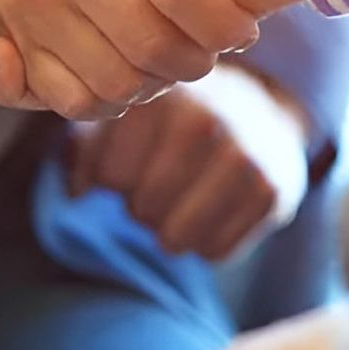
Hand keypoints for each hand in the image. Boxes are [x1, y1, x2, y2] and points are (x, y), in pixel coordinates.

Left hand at [69, 66, 310, 259]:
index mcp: (160, 96)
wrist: (260, 107)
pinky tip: (215, 208)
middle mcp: (205, 122)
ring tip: (184, 198)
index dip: (113, 177)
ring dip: (172, 230)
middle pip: (141, 210)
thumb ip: (85, 144)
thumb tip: (76, 192)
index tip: (132, 160)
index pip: (109, 176)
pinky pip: (214, 253)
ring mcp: (243, 158)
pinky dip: (208, 241)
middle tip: (161, 180)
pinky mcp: (272, 193)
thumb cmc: (174, 117)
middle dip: (142, 204)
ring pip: (176, 240)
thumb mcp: (127, 113)